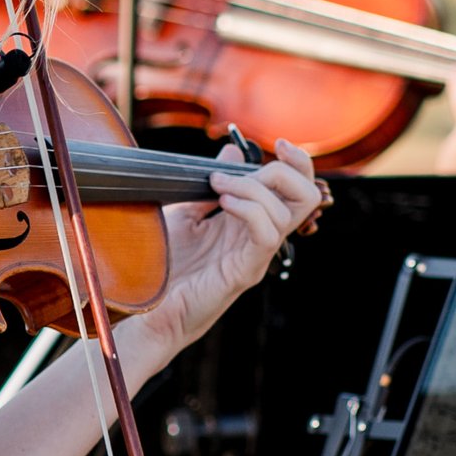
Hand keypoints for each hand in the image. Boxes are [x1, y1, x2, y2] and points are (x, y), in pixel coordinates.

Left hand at [128, 140, 321, 369]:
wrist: (149, 311)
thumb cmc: (166, 266)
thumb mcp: (187, 211)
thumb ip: (215, 183)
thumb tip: (233, 151)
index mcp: (251, 222)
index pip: (295, 190)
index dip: (297, 163)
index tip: (279, 143)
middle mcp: (259, 238)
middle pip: (305, 198)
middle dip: (284, 172)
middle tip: (244, 171)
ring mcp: (255, 256)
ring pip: (286, 213)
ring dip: (253, 188)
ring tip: (218, 186)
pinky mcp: (244, 272)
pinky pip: (267, 235)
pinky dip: (250, 210)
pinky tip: (223, 203)